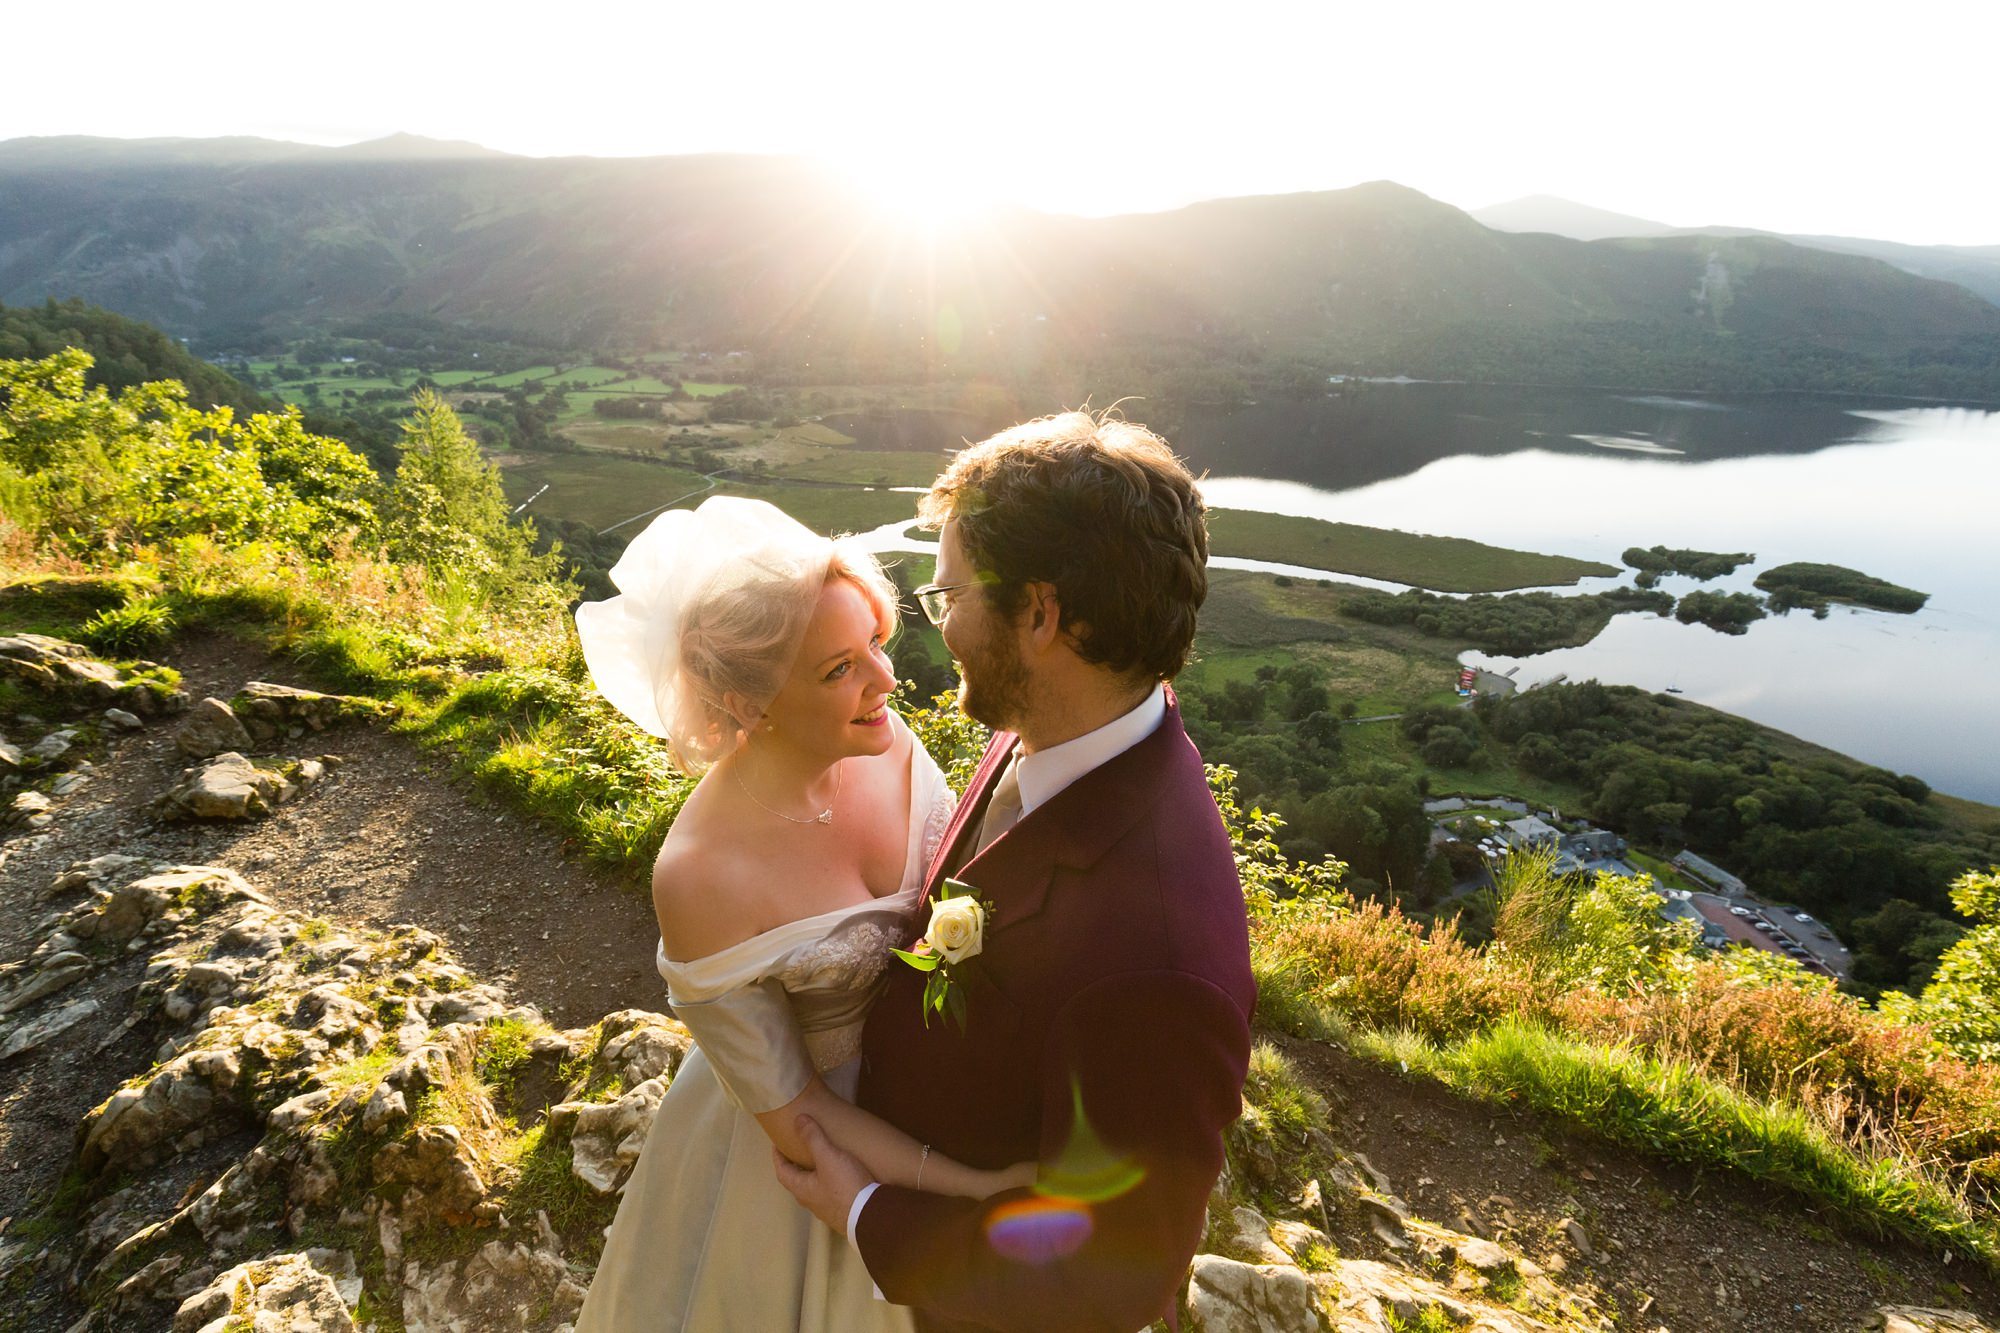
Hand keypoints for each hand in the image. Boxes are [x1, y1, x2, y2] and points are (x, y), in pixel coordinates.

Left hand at [773, 1114, 874, 1235]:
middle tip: (799, 1148)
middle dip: (795, 1164)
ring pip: (814, 1188)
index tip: (776, 1144)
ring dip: (813, 1173)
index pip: (782, 1171)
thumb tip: (798, 1120)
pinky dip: (829, 1180)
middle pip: (797, 1180)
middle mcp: (811, 1201)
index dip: (777, 1157)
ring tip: (821, 1158)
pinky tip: (841, 1174)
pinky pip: (830, 1193)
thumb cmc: (845, 1186)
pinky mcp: (842, 1211)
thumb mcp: (828, 1157)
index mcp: (802, 1189)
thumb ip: (813, 1138)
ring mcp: (827, 1208)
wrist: (871, 1215)